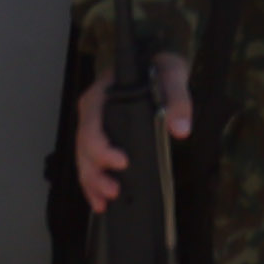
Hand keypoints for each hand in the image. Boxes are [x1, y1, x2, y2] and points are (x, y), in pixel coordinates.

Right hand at [72, 47, 194, 210]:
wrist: (155, 61)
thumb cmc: (160, 66)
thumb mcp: (173, 75)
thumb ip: (177, 100)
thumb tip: (181, 130)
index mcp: (101, 97)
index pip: (93, 127)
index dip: (102, 149)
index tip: (123, 162)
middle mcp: (91, 113)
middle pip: (84, 149)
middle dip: (96, 173)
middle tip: (115, 191)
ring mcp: (92, 127)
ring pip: (83, 160)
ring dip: (92, 183)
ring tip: (105, 202)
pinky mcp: (100, 138)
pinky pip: (90, 162)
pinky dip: (92, 183)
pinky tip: (100, 201)